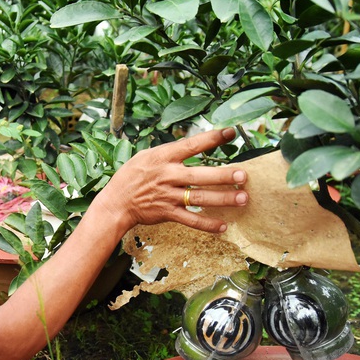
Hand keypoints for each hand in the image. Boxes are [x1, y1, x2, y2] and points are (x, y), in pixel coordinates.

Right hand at [95, 128, 247, 232]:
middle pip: (200, 175)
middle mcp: (168, 176)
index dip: (212, 138)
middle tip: (243, 176)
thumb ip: (170, 152)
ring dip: (223, 199)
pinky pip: (191, 220)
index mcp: (164, 157)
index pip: (192, 145)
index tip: (231, 133)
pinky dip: (207, 224)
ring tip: (243, 198)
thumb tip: (192, 145)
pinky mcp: (168, 213)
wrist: (116, 202)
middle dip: (223, 176)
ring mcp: (169, 196)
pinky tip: (223, 226)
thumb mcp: (147, 156)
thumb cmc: (132, 176)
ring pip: (200, 198)